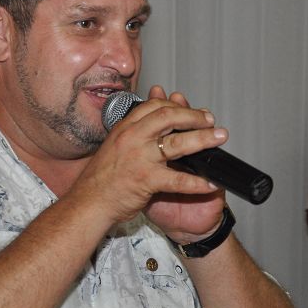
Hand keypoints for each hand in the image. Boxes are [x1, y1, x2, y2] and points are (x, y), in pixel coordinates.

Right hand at [69, 85, 227, 231]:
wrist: (89, 202)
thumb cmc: (101, 178)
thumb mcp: (114, 146)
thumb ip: (133, 133)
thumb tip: (153, 125)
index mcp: (125, 128)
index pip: (154, 105)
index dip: (176, 105)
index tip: (190, 109)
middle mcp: (132, 138)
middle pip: (169, 116)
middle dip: (194, 116)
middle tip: (210, 120)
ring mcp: (140, 158)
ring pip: (178, 143)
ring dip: (203, 139)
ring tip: (219, 138)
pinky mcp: (147, 180)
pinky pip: (178, 179)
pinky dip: (197, 182)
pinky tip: (211, 183)